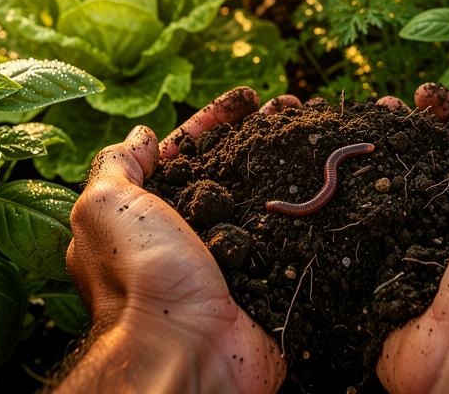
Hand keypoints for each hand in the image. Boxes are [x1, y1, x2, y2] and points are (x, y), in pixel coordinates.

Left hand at [59, 87, 296, 393]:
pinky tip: (341, 179)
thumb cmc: (140, 277)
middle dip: (265, 133)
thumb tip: (141, 136)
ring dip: (296, 161)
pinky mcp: (270, 281)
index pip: (187, 152)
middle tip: (297, 108)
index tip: (248, 97)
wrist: (186, 351)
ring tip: (324, 130)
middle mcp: (193, 234)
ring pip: (270, 196)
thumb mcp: (106, 208)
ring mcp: (235, 258)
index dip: (217, 120)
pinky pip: (297, 236)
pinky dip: (319, 207)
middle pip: (234, 169)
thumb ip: (116, 166)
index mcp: (151, 215)